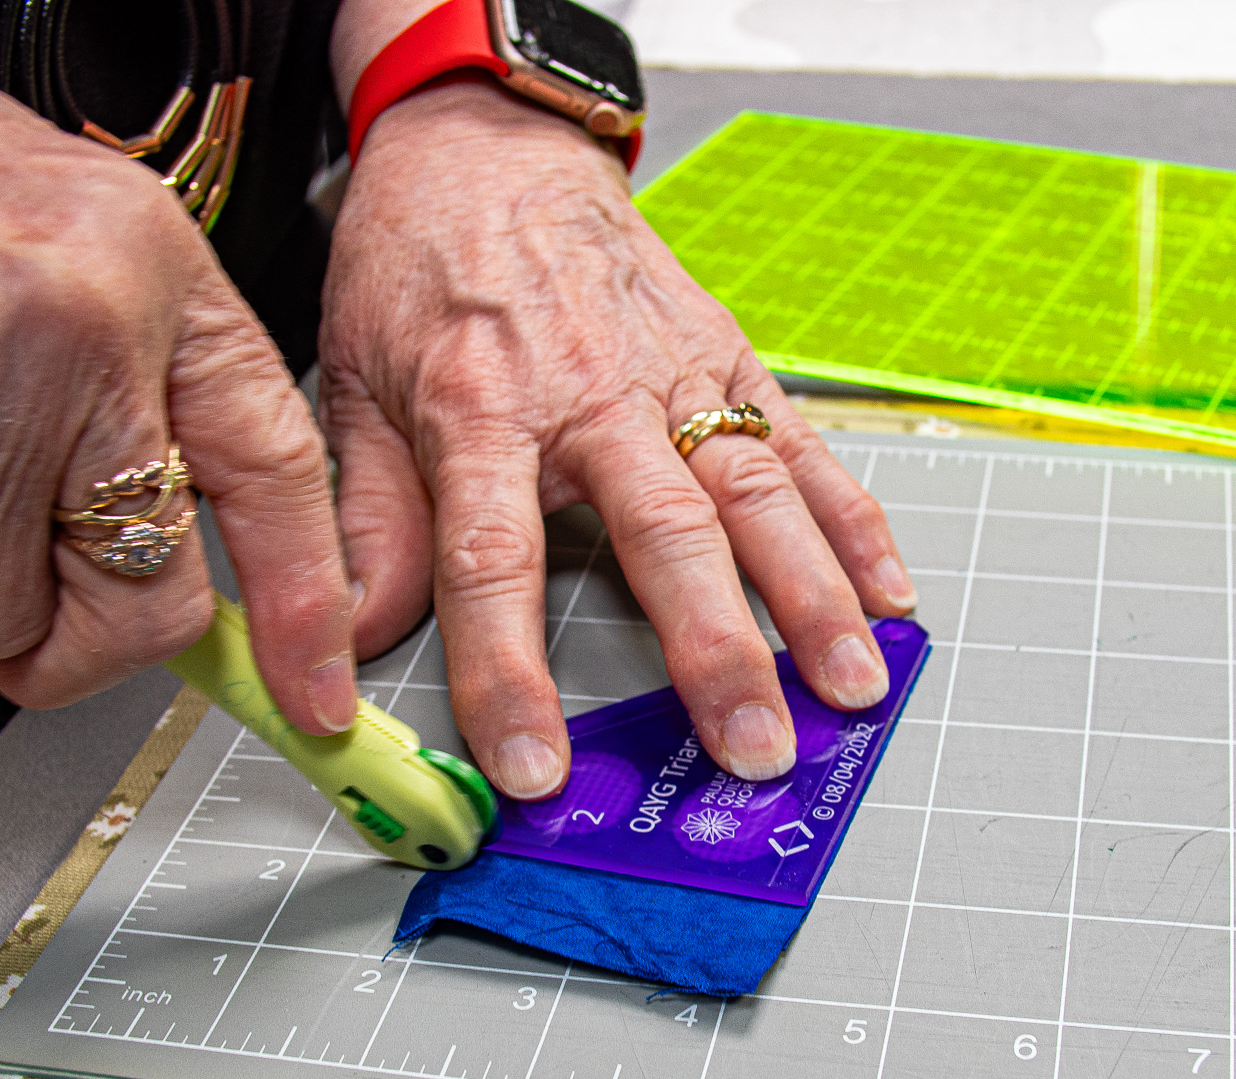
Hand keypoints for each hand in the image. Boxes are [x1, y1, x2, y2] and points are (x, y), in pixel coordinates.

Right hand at [0, 3, 357, 732]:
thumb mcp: (36, 222)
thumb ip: (123, 363)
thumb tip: (170, 517)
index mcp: (139, 261)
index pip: (270, 462)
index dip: (303, 598)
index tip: (314, 686)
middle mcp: (77, 334)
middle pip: (145, 598)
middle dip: (80, 628)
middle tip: (8, 572)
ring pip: (4, 625)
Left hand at [317, 79, 916, 797]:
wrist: (488, 151)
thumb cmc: (420, 274)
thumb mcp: (356, 391)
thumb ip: (367, 525)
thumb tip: (344, 647)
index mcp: (481, 409)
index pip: (494, 562)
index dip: (511, 674)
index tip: (535, 769)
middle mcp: (592, 395)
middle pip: (665, 535)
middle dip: (715, 651)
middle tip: (753, 747)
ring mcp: (675, 375)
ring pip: (756, 495)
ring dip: (812, 598)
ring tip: (849, 687)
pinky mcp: (730, 359)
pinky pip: (803, 448)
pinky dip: (853, 524)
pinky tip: (891, 596)